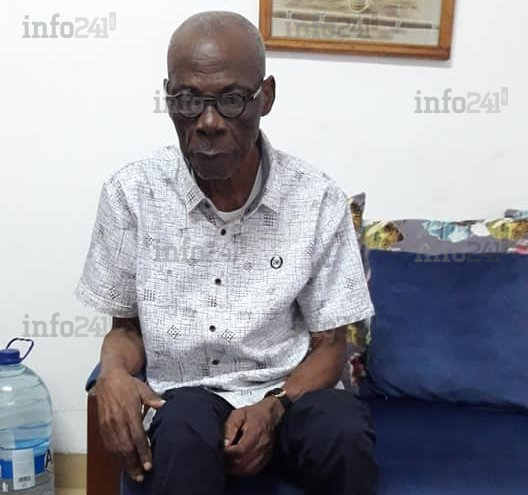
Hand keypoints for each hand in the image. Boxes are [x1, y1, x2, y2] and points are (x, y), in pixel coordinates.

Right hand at [95, 368, 164, 482]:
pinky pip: (108, 446)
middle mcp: (117, 420)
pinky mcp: (102, 427)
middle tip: (142, 476)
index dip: (143, 452)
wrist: (108, 379)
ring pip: (116, 449)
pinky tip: (122, 463)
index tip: (149, 464)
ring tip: (134, 474)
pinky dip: (115, 457)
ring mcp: (108, 425)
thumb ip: (153, 399)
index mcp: (129, 411)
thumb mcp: (142, 388)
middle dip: (134, 463)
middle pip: (126, 447)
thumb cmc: (127, 384)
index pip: (137, 436)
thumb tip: (163, 404)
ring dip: (125, 464)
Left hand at [223, 398, 283, 475]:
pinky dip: (241, 470)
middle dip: (228, 462)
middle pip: (242, 462)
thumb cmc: (254, 414)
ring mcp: (265, 454)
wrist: (271, 416)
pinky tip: (235, 465)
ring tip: (225, 461)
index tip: (219, 451)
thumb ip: (230, 427)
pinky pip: (252, 471)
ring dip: (234, 468)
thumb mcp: (239, 414)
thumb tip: (224, 444)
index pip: (240, 450)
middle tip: (219, 457)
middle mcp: (262, 445)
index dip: (227, 454)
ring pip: (246, 469)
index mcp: (255, 432)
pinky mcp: (265, 459)